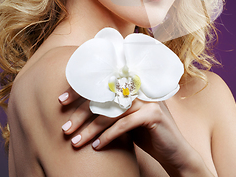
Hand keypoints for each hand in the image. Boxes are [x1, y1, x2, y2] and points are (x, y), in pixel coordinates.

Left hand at [58, 88, 212, 175]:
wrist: (174, 152)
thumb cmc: (148, 135)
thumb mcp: (127, 120)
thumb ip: (111, 110)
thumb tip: (78, 110)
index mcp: (133, 86)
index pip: (103, 82)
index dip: (81, 89)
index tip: (61, 101)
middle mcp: (141, 88)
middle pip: (104, 96)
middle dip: (81, 112)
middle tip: (65, 128)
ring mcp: (149, 99)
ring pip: (112, 111)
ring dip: (90, 128)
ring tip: (75, 142)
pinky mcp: (154, 114)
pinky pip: (123, 124)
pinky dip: (107, 136)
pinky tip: (96, 147)